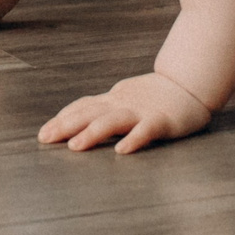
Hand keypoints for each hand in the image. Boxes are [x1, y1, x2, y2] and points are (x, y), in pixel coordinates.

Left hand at [39, 72, 214, 153]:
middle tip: (45, 139)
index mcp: (113, 100)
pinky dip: (133, 139)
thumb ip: (102, 109)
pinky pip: (146, 130)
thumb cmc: (155, 95)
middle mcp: (123, 104)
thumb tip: (73, 120)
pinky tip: (121, 151)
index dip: (62, 119)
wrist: (191, 84)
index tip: (43, 134)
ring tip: (74, 147)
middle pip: (90, 113)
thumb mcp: (123, 98)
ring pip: (113, 121)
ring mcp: (142, 112)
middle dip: (66, 126)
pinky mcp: (162, 121)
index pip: (83, 108)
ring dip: (92, 133)